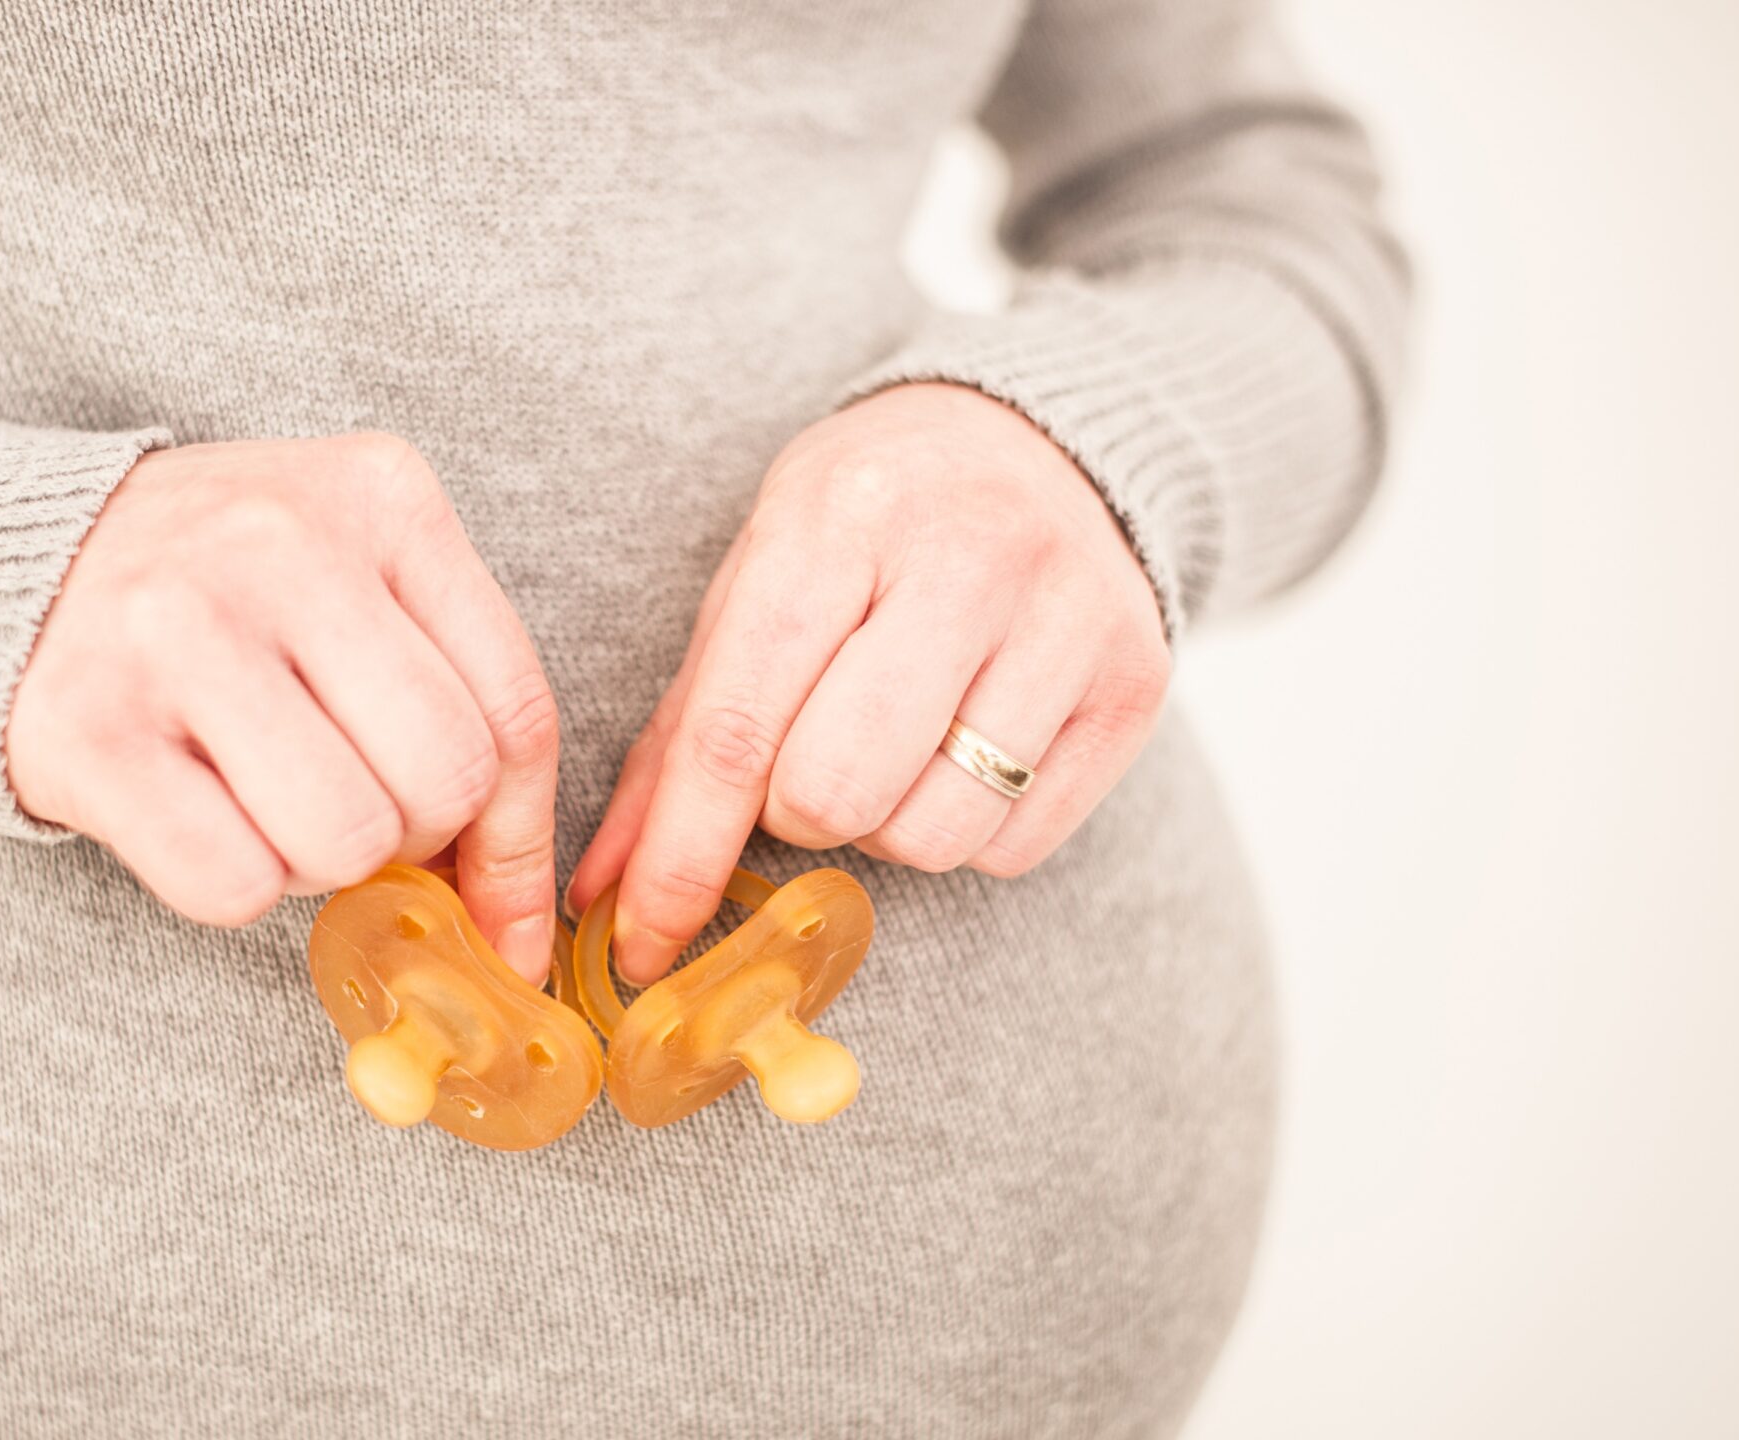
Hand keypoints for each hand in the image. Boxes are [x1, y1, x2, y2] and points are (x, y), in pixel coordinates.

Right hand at [8, 432, 562, 979]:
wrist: (8, 561)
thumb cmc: (218, 592)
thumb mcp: (355, 584)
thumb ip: (452, 703)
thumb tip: (519, 919)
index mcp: (380, 495)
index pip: (515, 707)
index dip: (518, 833)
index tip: (499, 903)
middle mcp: (283, 543)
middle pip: (444, 779)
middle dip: (413, 837)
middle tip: (350, 810)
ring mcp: (179, 630)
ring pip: (345, 838)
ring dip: (317, 864)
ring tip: (264, 802)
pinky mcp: (90, 727)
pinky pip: (232, 882)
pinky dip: (232, 887)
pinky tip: (195, 816)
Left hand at [566, 383, 1170, 982]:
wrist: (1044, 441)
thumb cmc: (872, 524)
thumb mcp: (760, 579)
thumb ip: (679, 734)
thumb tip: (604, 888)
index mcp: (841, 517)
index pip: (739, 726)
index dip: (681, 855)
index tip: (640, 945)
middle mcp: (968, 557)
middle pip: (836, 793)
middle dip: (796, 812)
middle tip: (809, 757)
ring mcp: (1067, 620)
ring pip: (930, 834)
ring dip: (885, 826)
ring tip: (894, 743)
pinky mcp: (1134, 686)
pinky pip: (1014, 846)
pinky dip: (966, 828)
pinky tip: (967, 748)